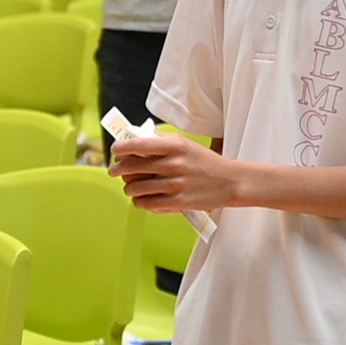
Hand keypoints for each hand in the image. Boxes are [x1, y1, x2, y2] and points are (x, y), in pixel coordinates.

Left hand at [109, 135, 240, 212]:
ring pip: (134, 187)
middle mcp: (173, 164)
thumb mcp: (186, 145)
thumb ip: (161, 141)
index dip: (120, 148)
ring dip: (129, 187)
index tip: (115, 151)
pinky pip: (145, 204)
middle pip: (130, 167)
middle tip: (115, 171)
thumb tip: (133, 140)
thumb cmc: (206, 162)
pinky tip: (143, 198)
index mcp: (175, 146)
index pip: (137, 145)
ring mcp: (175, 185)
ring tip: (133, 186)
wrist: (230, 182)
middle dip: (117, 169)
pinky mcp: (177, 202)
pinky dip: (139, 202)